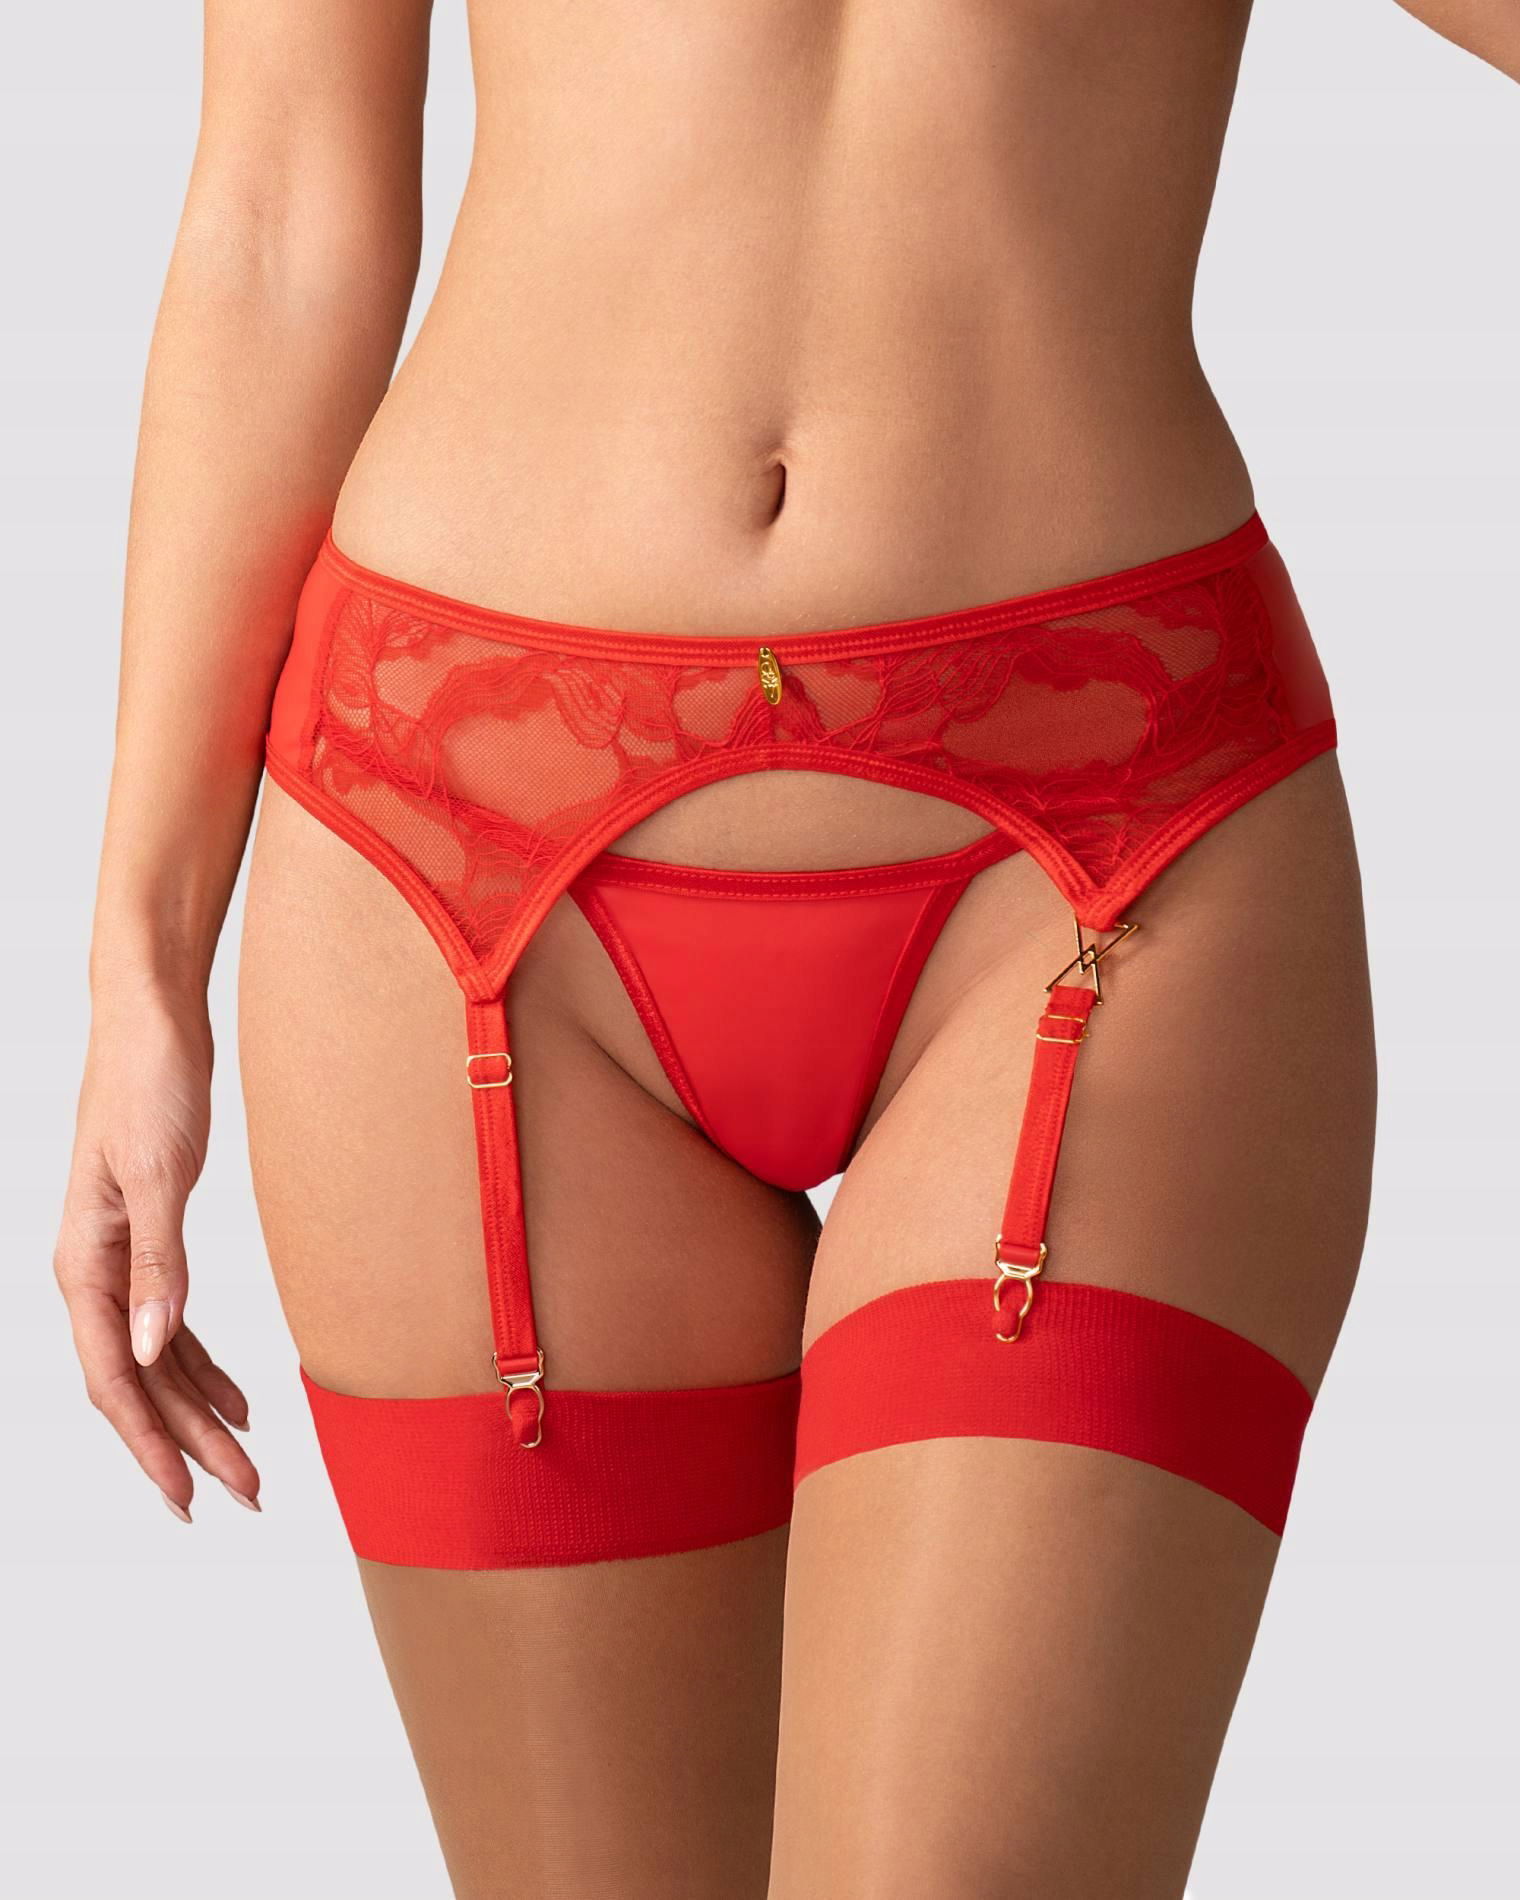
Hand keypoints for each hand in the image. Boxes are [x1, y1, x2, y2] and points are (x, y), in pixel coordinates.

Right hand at [54, 986, 259, 1520]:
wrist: (155, 1022)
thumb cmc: (148, 1085)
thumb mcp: (156, 1175)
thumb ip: (156, 1263)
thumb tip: (149, 1349)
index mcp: (83, 1264)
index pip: (114, 1379)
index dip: (150, 1444)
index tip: (187, 1498)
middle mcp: (96, 1273)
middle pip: (142, 1383)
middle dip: (191, 1444)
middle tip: (245, 1495)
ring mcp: (122, 1260)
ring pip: (159, 1362)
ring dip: (201, 1414)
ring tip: (248, 1463)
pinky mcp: (153, 1240)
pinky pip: (172, 1326)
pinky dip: (205, 1366)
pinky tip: (240, 1398)